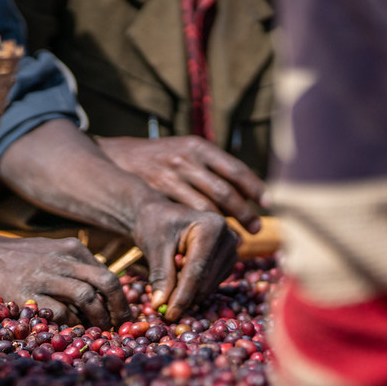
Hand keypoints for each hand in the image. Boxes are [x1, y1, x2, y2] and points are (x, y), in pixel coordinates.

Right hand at [0, 218, 128, 326]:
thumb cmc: (18, 257)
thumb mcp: (51, 250)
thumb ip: (75, 265)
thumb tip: (101, 290)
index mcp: (72, 249)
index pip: (107, 273)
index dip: (120, 297)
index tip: (122, 314)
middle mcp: (63, 260)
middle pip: (106, 282)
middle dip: (118, 307)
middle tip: (119, 325)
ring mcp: (46, 276)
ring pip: (87, 297)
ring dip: (98, 318)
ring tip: (99, 331)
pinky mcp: (29, 294)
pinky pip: (61, 312)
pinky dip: (71, 324)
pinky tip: (72, 330)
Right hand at [96, 136, 267, 231]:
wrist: (118, 158)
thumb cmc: (161, 159)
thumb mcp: (186, 153)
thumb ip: (212, 169)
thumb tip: (247, 194)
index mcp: (199, 148)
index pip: (235, 169)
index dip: (255, 188)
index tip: (269, 204)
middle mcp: (186, 160)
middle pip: (224, 191)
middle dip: (243, 212)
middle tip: (256, 229)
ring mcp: (170, 177)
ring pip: (205, 206)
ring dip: (222, 224)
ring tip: (235, 237)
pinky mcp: (156, 194)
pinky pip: (184, 214)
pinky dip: (198, 226)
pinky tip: (208, 236)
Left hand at [130, 200, 237, 321]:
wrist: (163, 214)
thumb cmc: (156, 224)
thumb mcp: (155, 246)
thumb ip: (160, 275)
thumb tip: (160, 305)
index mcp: (211, 226)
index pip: (197, 270)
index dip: (182, 295)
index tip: (168, 314)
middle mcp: (228, 236)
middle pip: (206, 280)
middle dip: (184, 297)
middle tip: (162, 309)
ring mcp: (232, 249)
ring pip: (210, 285)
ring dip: (189, 294)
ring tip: (167, 289)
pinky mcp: (229, 260)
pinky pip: (213, 284)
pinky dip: (195, 290)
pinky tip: (179, 283)